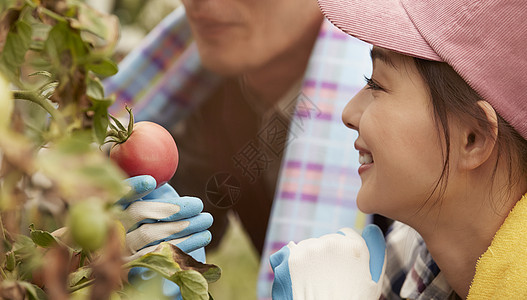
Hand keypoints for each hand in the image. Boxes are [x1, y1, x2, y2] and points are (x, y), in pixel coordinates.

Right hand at [119, 175, 212, 260]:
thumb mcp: (154, 198)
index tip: (151, 181)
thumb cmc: (157, 215)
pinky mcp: (133, 270)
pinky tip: (204, 236)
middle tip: (199, 205)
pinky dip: (185, 245)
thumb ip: (154, 187)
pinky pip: (159, 256)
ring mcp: (120, 250)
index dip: (131, 187)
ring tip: (207, 219)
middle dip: (170, 208)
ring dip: (183, 226)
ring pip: (150, 236)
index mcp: (112, 205)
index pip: (117, 194)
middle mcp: (110, 227)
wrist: (158, 256)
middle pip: (136, 214)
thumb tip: (160, 176)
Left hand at [270, 224, 385, 299]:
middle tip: (329, 276)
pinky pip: (294, 251)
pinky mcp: (293, 257)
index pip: (347, 234)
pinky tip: (303, 278)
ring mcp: (311, 249)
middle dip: (328, 254)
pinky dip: (296, 262)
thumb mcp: (373, 280)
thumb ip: (374, 250)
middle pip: (328, 240)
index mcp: (355, 247)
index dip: (344, 251)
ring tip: (316, 279)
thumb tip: (371, 229)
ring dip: (312, 257)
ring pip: (311, 245)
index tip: (341, 265)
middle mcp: (333, 243)